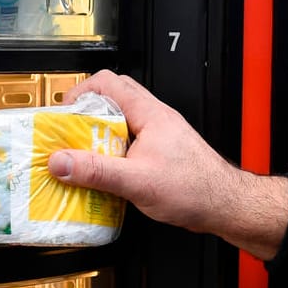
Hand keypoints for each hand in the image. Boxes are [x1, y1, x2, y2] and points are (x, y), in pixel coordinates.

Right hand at [51, 71, 287, 259]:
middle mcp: (155, 118)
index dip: (80, 92)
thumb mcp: (136, 181)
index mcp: (150, 114)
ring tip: (84, 155)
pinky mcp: (161, 152)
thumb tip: (62, 162)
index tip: (63, 113)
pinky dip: (113, 152)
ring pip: (121, 122)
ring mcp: (159, 135)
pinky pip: (130, 142)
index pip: (108, 82)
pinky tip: (107, 174)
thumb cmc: (195, 189)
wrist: (224, 206)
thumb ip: (96, 171)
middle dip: (86, 114)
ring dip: (100, 135)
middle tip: (70, 134)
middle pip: (113, 99)